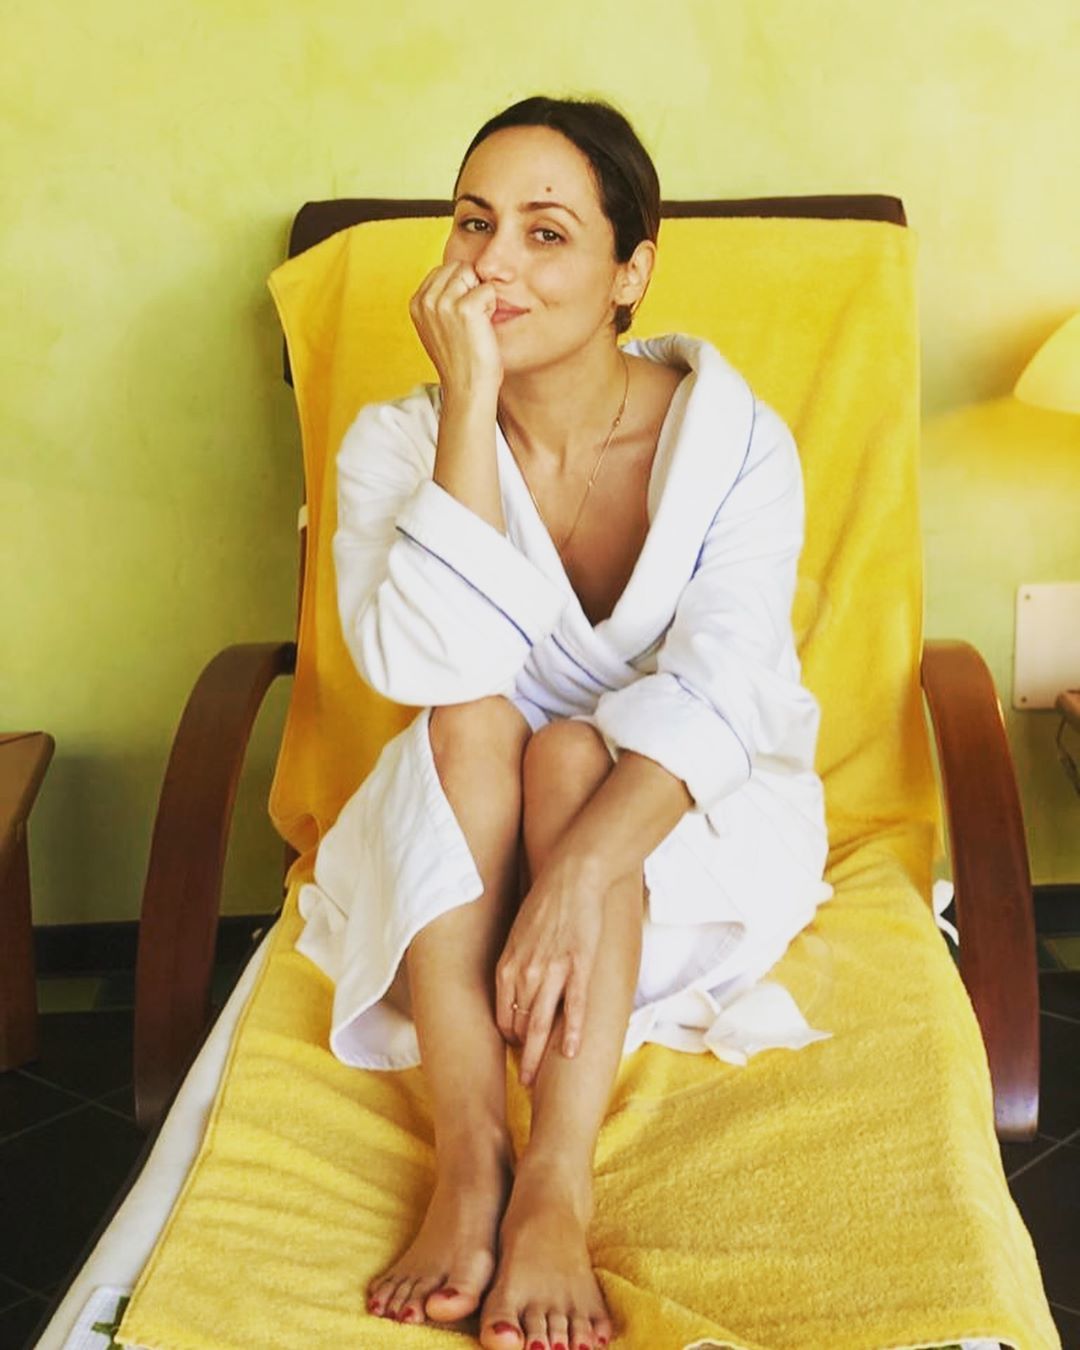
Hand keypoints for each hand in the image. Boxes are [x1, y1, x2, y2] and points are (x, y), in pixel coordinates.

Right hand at [409, 261, 503, 399]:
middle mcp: (425, 300)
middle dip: (471, 288)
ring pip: (473, 275)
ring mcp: (443, 303)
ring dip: (482, 297)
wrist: (467, 388)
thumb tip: (459, 273)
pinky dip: (492, 307)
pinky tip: (484, 328)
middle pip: (459, 268)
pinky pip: (488, 289)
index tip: (460, 318)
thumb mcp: (437, 326)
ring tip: (476, 324)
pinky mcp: (465, 308)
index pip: (444, 269)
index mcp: (416, 302)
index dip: (461, 288)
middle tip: (470, 322)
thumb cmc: (460, 360)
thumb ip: (439, 300)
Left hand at [495, 853, 605, 1085]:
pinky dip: (571, 1034)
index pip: (501, 1013)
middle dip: (519, 1055)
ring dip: (536, 1056)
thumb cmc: (546, 902)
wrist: (572, 876)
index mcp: (508, 964)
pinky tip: (570, 1054)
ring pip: (539, 1024)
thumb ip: (517, 963)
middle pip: (517, 1025)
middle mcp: (525, 971)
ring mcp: (552, 971)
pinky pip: (574, 1009)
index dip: (508, 1035)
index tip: (515, 1048)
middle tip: (523, 1081)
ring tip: (535, 1081)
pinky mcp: (579, 967)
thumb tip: (518, 987)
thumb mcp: (519, 933)